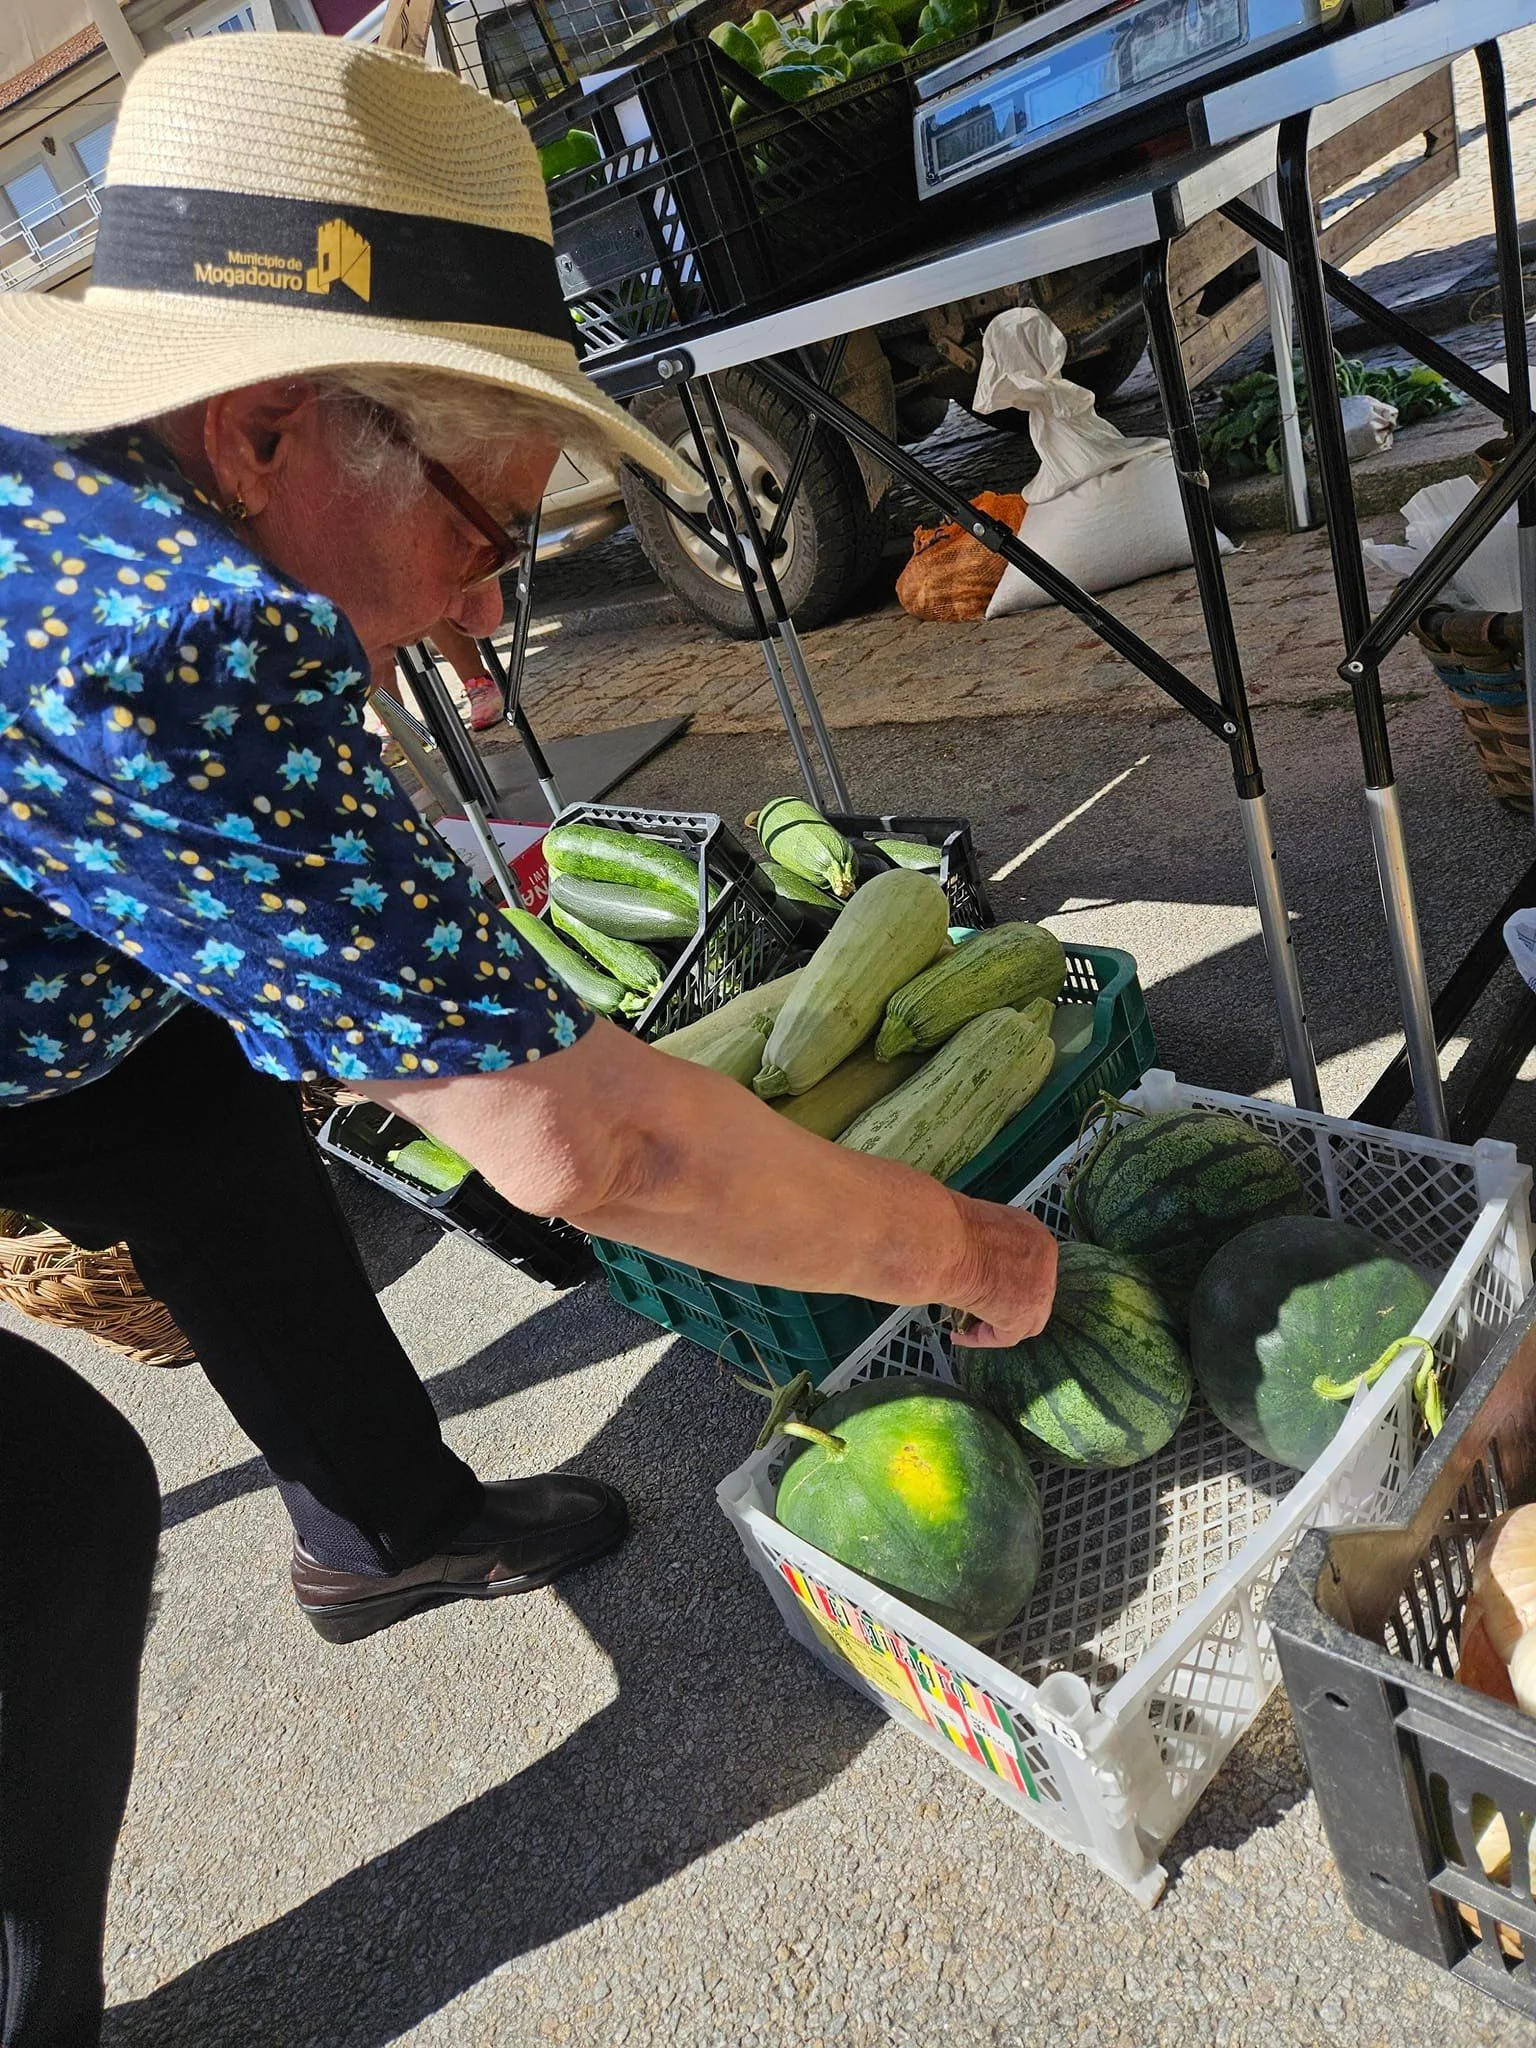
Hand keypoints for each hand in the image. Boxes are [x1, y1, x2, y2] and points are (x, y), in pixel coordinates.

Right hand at [949, 1198, 1058, 1348]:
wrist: (945, 1242)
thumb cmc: (950, 1229)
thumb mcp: (979, 1228)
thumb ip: (990, 1246)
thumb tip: (978, 1262)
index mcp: (1036, 1236)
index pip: (1032, 1267)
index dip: (1010, 1281)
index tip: (990, 1287)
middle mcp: (1046, 1261)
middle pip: (1034, 1294)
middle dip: (1009, 1305)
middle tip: (982, 1310)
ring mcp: (1039, 1290)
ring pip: (1026, 1320)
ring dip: (997, 1324)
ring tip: (968, 1325)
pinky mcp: (1022, 1315)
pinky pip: (1004, 1337)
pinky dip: (979, 1338)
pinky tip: (959, 1335)